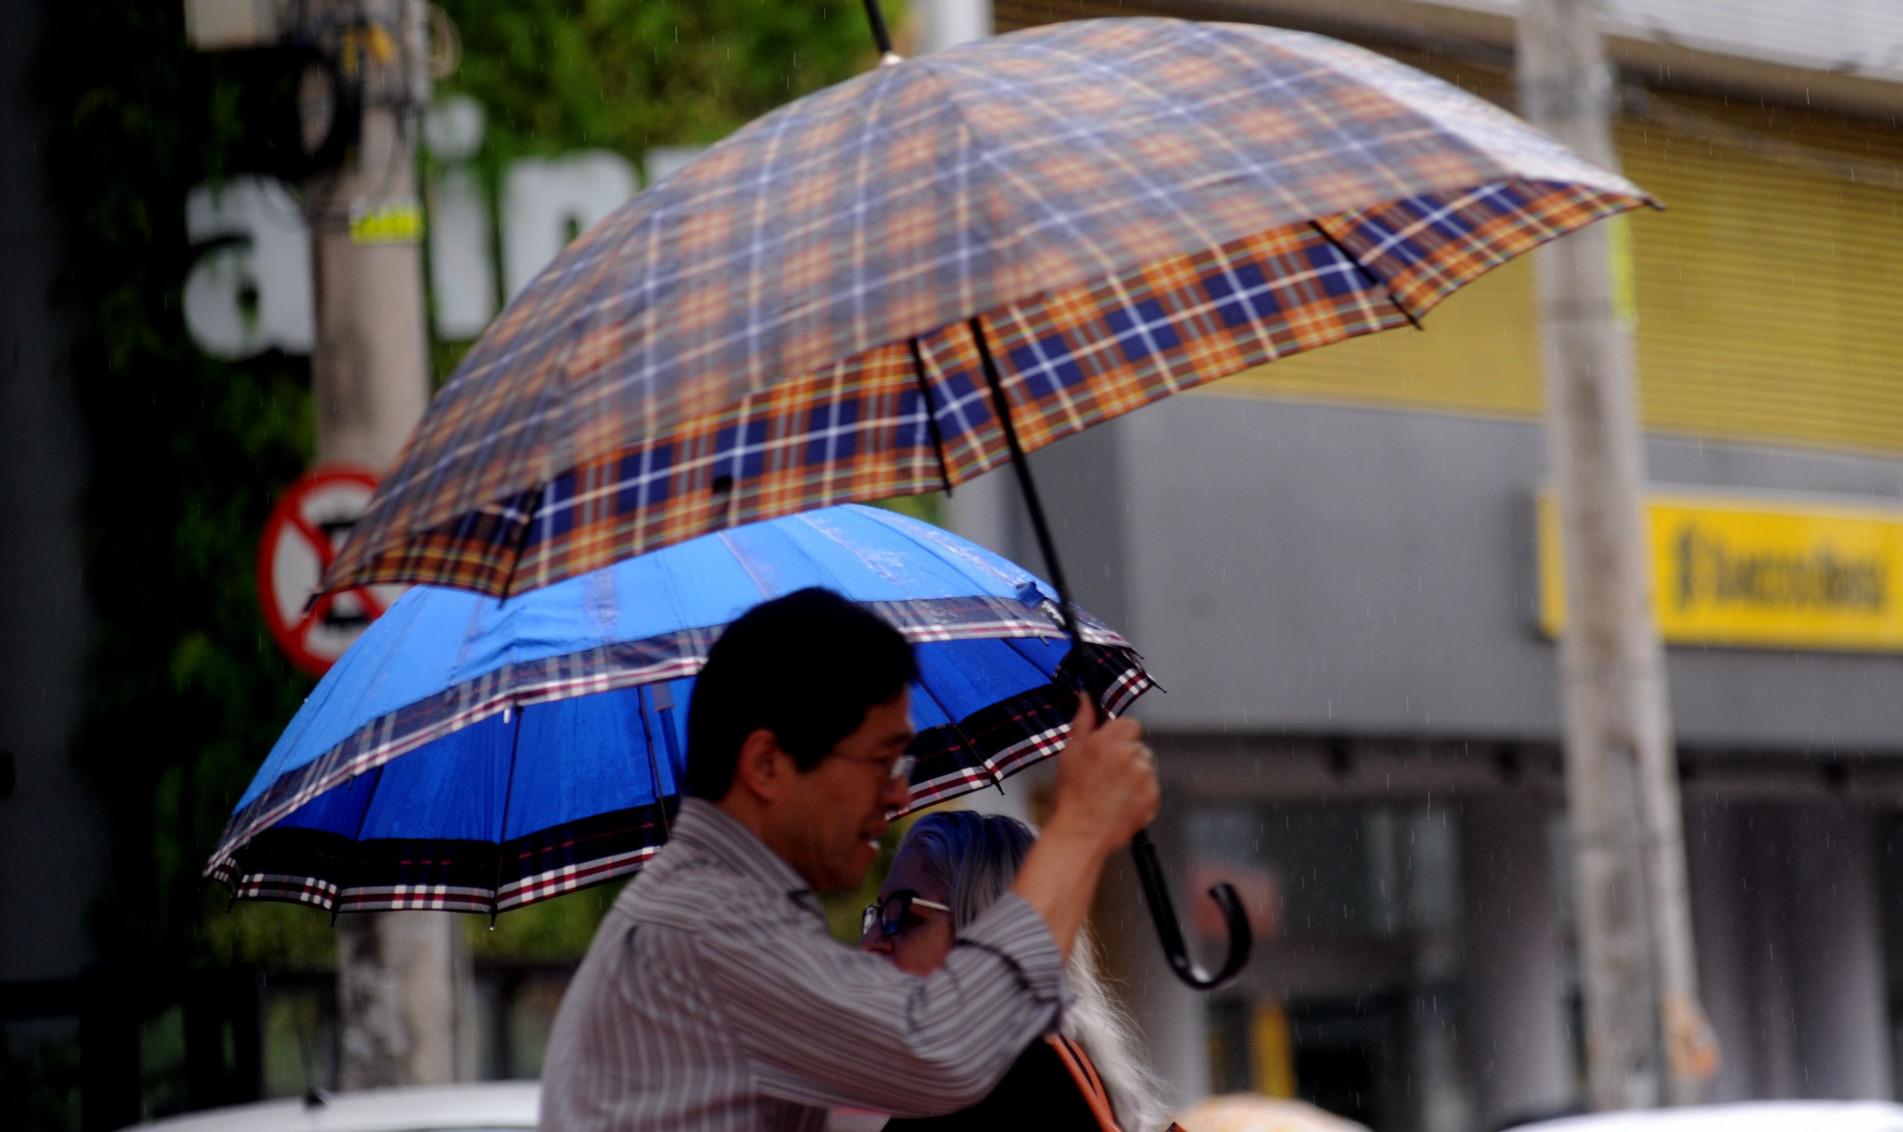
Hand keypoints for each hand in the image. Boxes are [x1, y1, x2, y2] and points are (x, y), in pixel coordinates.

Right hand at [1044, 700, 1157, 856]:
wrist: (1081, 833)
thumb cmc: (1072, 794)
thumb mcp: (1070, 752)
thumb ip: (1084, 720)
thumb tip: (1088, 697)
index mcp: (1111, 740)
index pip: (1130, 725)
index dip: (1119, 736)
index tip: (1108, 749)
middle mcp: (1132, 756)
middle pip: (1137, 747)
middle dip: (1125, 757)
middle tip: (1106, 775)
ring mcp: (1145, 778)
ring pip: (1145, 767)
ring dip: (1133, 775)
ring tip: (1112, 792)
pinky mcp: (1153, 797)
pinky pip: (1150, 788)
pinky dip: (1139, 794)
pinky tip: (1120, 803)